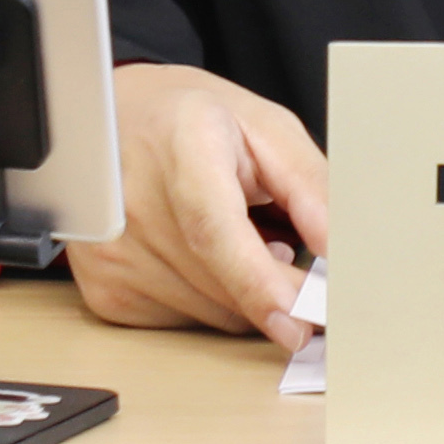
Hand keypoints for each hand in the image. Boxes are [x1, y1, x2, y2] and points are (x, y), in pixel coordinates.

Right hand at [63, 59, 328, 339]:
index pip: (215, 229)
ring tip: (243, 238)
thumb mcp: (265, 127)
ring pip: (211, 311)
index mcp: (183, 144)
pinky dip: (212, 300)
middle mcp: (135, 202)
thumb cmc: (192, 120)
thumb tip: (338, 247)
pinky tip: (206, 258)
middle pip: (221, 281)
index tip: (298, 323)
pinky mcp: (105, 290)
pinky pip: (184, 320)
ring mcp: (112, 253)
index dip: (258, 282)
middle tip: (309, 278)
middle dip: (279, 293)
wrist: (112, 121)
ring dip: (245, 294)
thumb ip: (307, 183)